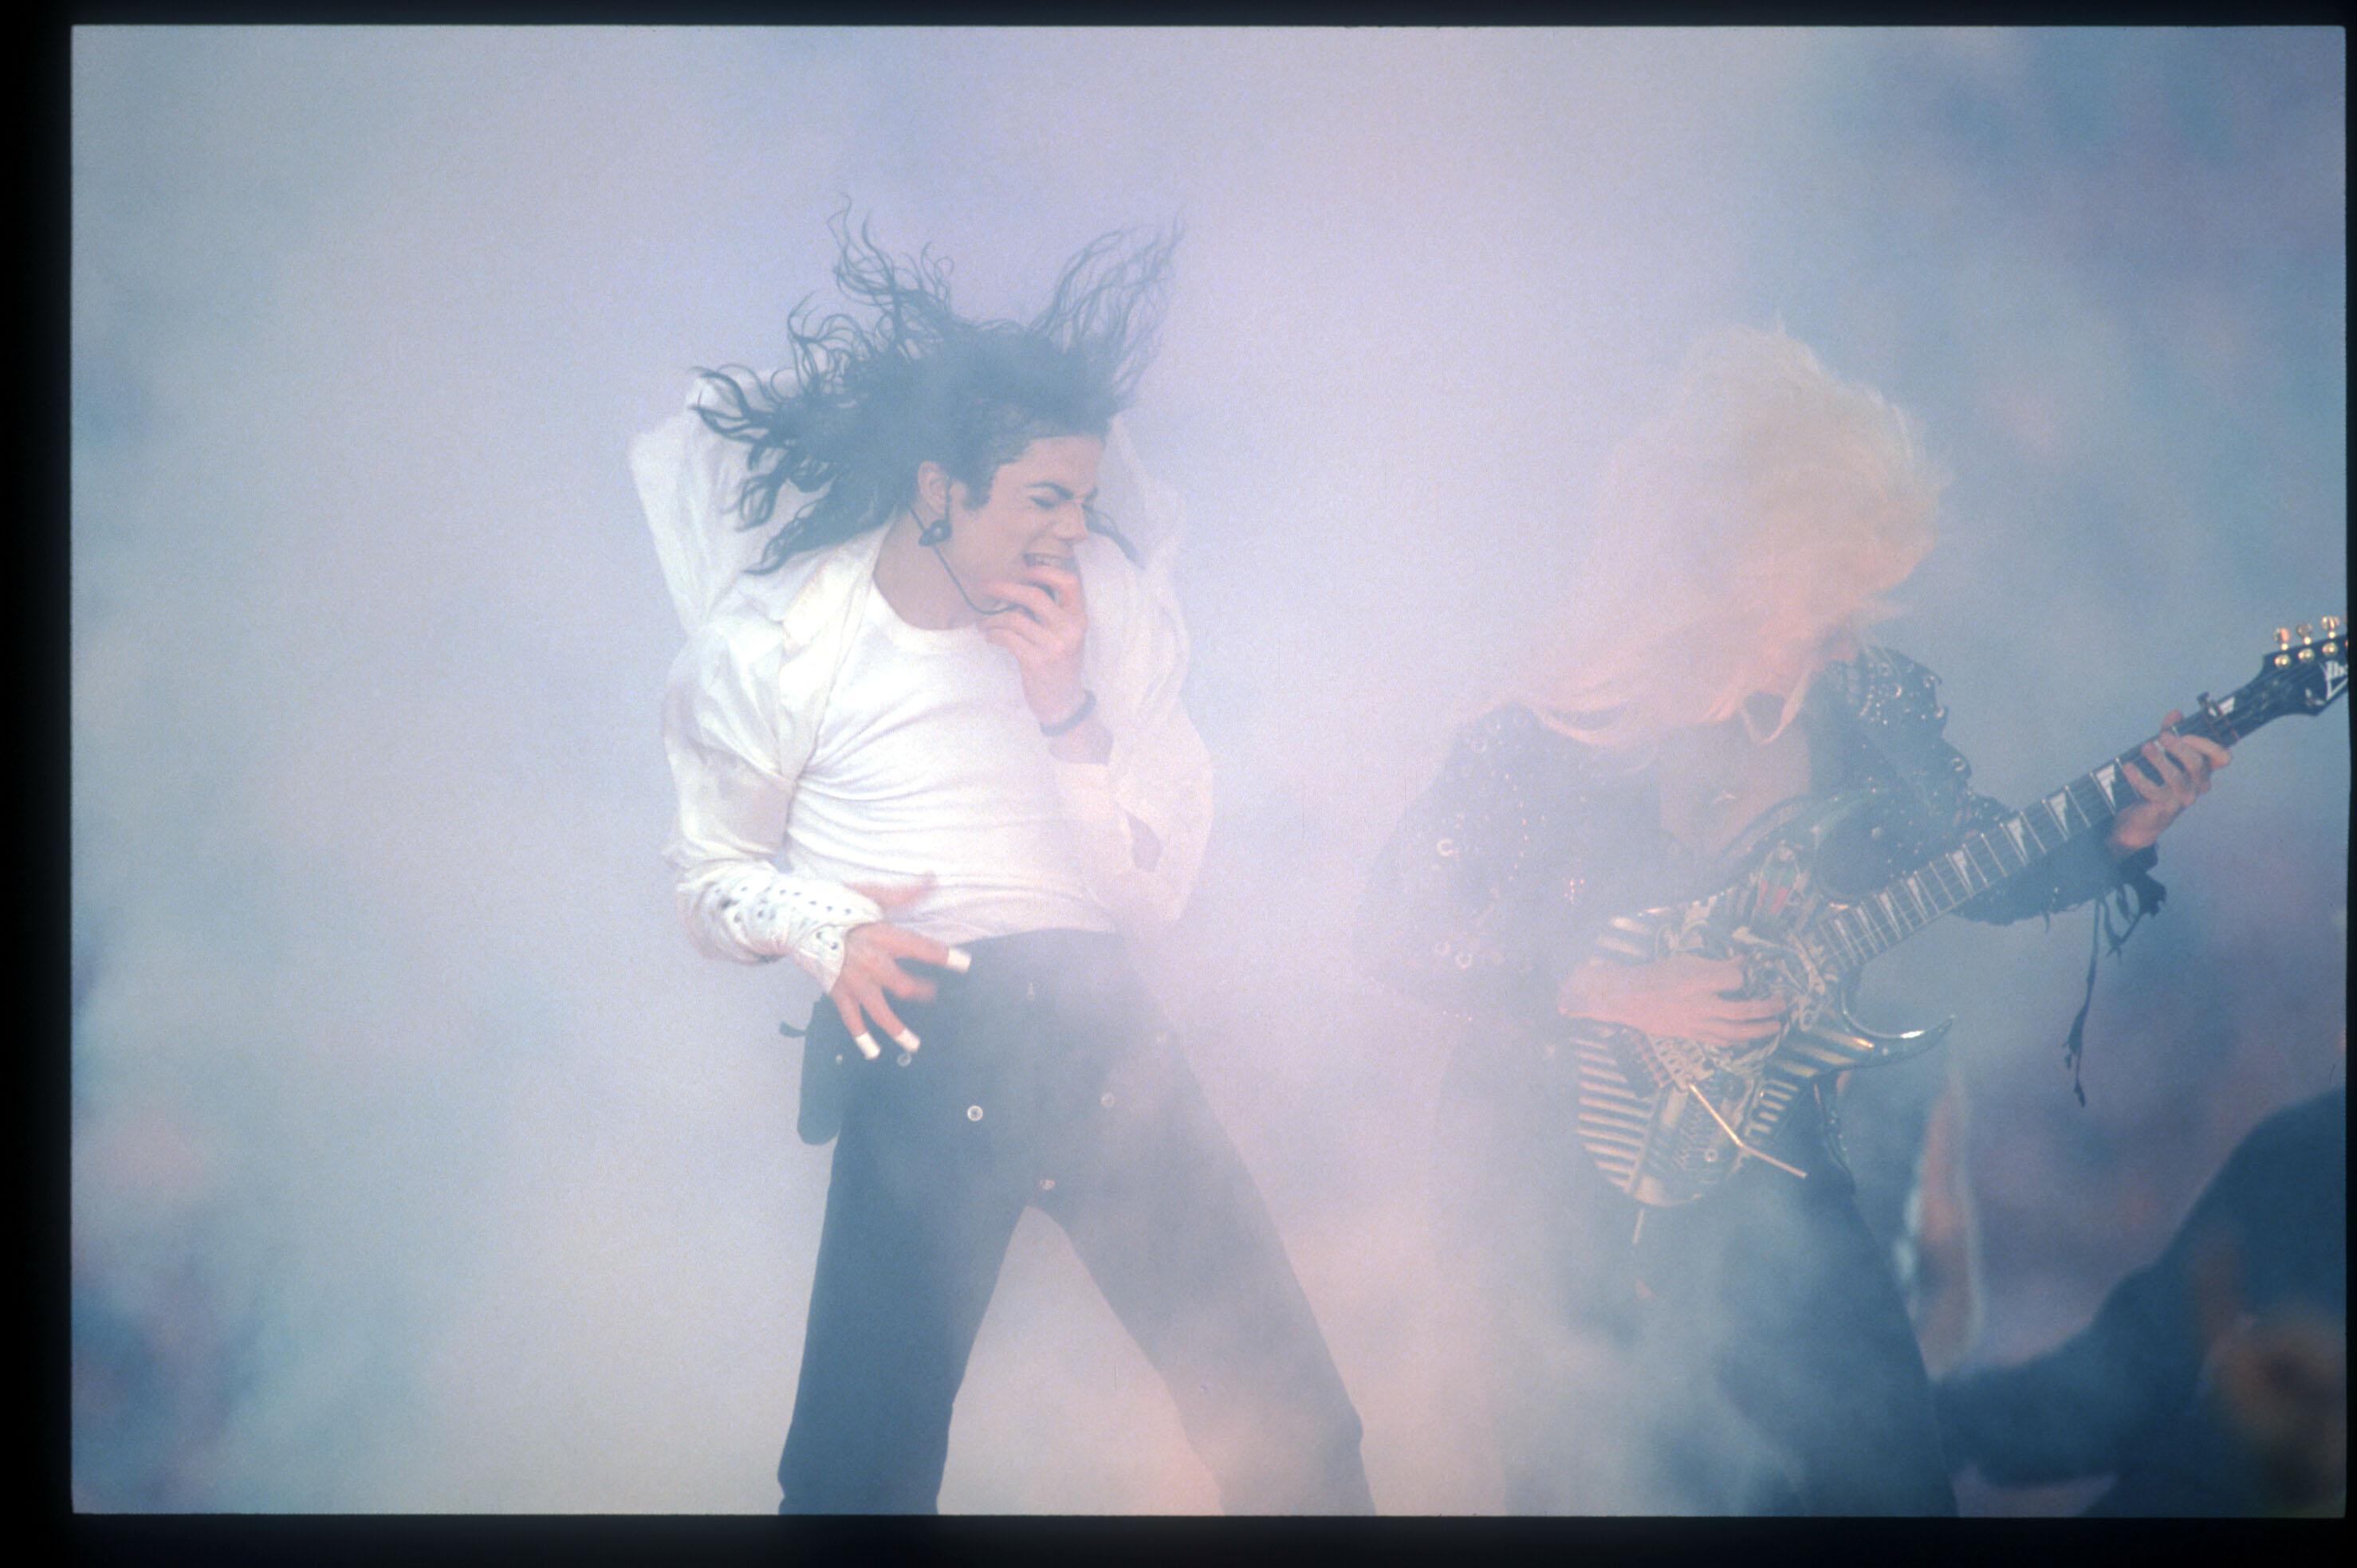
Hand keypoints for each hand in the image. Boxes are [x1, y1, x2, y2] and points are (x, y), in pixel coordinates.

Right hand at [828, 879, 967, 1058]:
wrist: (795, 919)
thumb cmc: (835, 904)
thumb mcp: (871, 894)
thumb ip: (904, 893)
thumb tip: (932, 878)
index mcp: (883, 936)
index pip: (921, 948)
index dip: (944, 957)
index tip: (966, 964)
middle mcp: (871, 962)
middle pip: (903, 985)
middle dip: (921, 991)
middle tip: (932, 994)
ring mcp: (854, 981)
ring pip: (880, 1011)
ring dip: (898, 1029)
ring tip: (914, 1045)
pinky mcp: (837, 991)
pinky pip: (851, 1018)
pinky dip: (861, 1036)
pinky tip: (871, 1052)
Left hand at [979, 562, 1088, 725]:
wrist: (1064, 704)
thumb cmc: (1060, 665)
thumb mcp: (1066, 636)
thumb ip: (1053, 614)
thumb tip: (1017, 588)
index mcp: (1079, 619)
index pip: (1069, 583)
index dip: (1045, 571)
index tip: (1023, 571)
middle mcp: (1070, 630)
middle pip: (1034, 595)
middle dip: (1004, 587)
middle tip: (984, 586)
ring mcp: (1054, 646)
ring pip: (1014, 618)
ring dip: (992, 619)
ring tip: (984, 623)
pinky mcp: (1037, 662)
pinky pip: (1008, 638)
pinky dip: (993, 634)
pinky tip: (989, 636)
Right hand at [1556, 952, 1791, 1046]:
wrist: (1627, 999)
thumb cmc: (1656, 975)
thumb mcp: (1685, 961)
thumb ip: (1715, 964)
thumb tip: (1743, 961)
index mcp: (1697, 980)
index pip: (1735, 979)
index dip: (1747, 976)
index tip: (1752, 972)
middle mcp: (1699, 1004)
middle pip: (1741, 1010)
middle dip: (1766, 1008)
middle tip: (1782, 1004)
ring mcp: (1695, 1023)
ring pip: (1734, 1032)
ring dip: (1759, 1030)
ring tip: (1776, 1027)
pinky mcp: (1691, 1035)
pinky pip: (1720, 1041)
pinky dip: (1737, 1041)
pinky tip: (1748, 1039)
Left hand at [2108, 710, 2231, 853]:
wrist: (2141, 818)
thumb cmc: (2155, 782)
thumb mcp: (2163, 755)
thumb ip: (2170, 733)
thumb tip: (2176, 714)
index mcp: (2202, 770)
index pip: (2222, 757)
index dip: (2209, 745)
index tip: (2187, 734)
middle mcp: (2198, 785)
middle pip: (2197, 764)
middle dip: (2180, 748)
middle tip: (2163, 736)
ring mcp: (2183, 798)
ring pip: (2176, 777)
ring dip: (2159, 760)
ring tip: (2145, 748)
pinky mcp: (2165, 809)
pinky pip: (2153, 790)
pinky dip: (2138, 777)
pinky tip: (2127, 767)